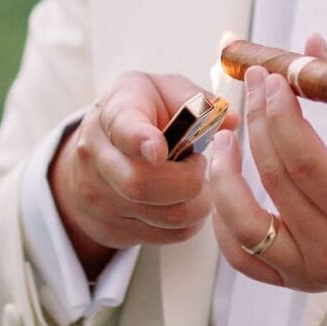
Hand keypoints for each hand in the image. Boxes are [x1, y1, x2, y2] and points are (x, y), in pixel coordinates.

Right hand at [50, 72, 241, 266]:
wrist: (95, 148)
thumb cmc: (139, 113)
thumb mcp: (162, 89)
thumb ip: (197, 100)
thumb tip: (231, 121)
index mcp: (113, 114)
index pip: (124, 130)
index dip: (142, 141)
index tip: (159, 149)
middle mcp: (97, 158)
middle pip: (143, 185)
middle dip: (189, 179)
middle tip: (197, 163)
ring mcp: (99, 199)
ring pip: (164, 216)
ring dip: (197, 202)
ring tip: (195, 182)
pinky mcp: (110, 229)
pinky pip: (167, 235)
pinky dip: (189, 221)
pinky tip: (185, 200)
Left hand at [205, 33, 326, 292]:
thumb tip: (309, 43)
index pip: (307, 161)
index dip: (280, 114)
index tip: (271, 77)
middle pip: (277, 182)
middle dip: (258, 122)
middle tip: (253, 82)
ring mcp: (313, 274)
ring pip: (245, 227)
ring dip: (224, 178)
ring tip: (227, 138)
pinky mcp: (295, 280)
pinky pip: (241, 256)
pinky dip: (224, 220)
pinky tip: (226, 182)